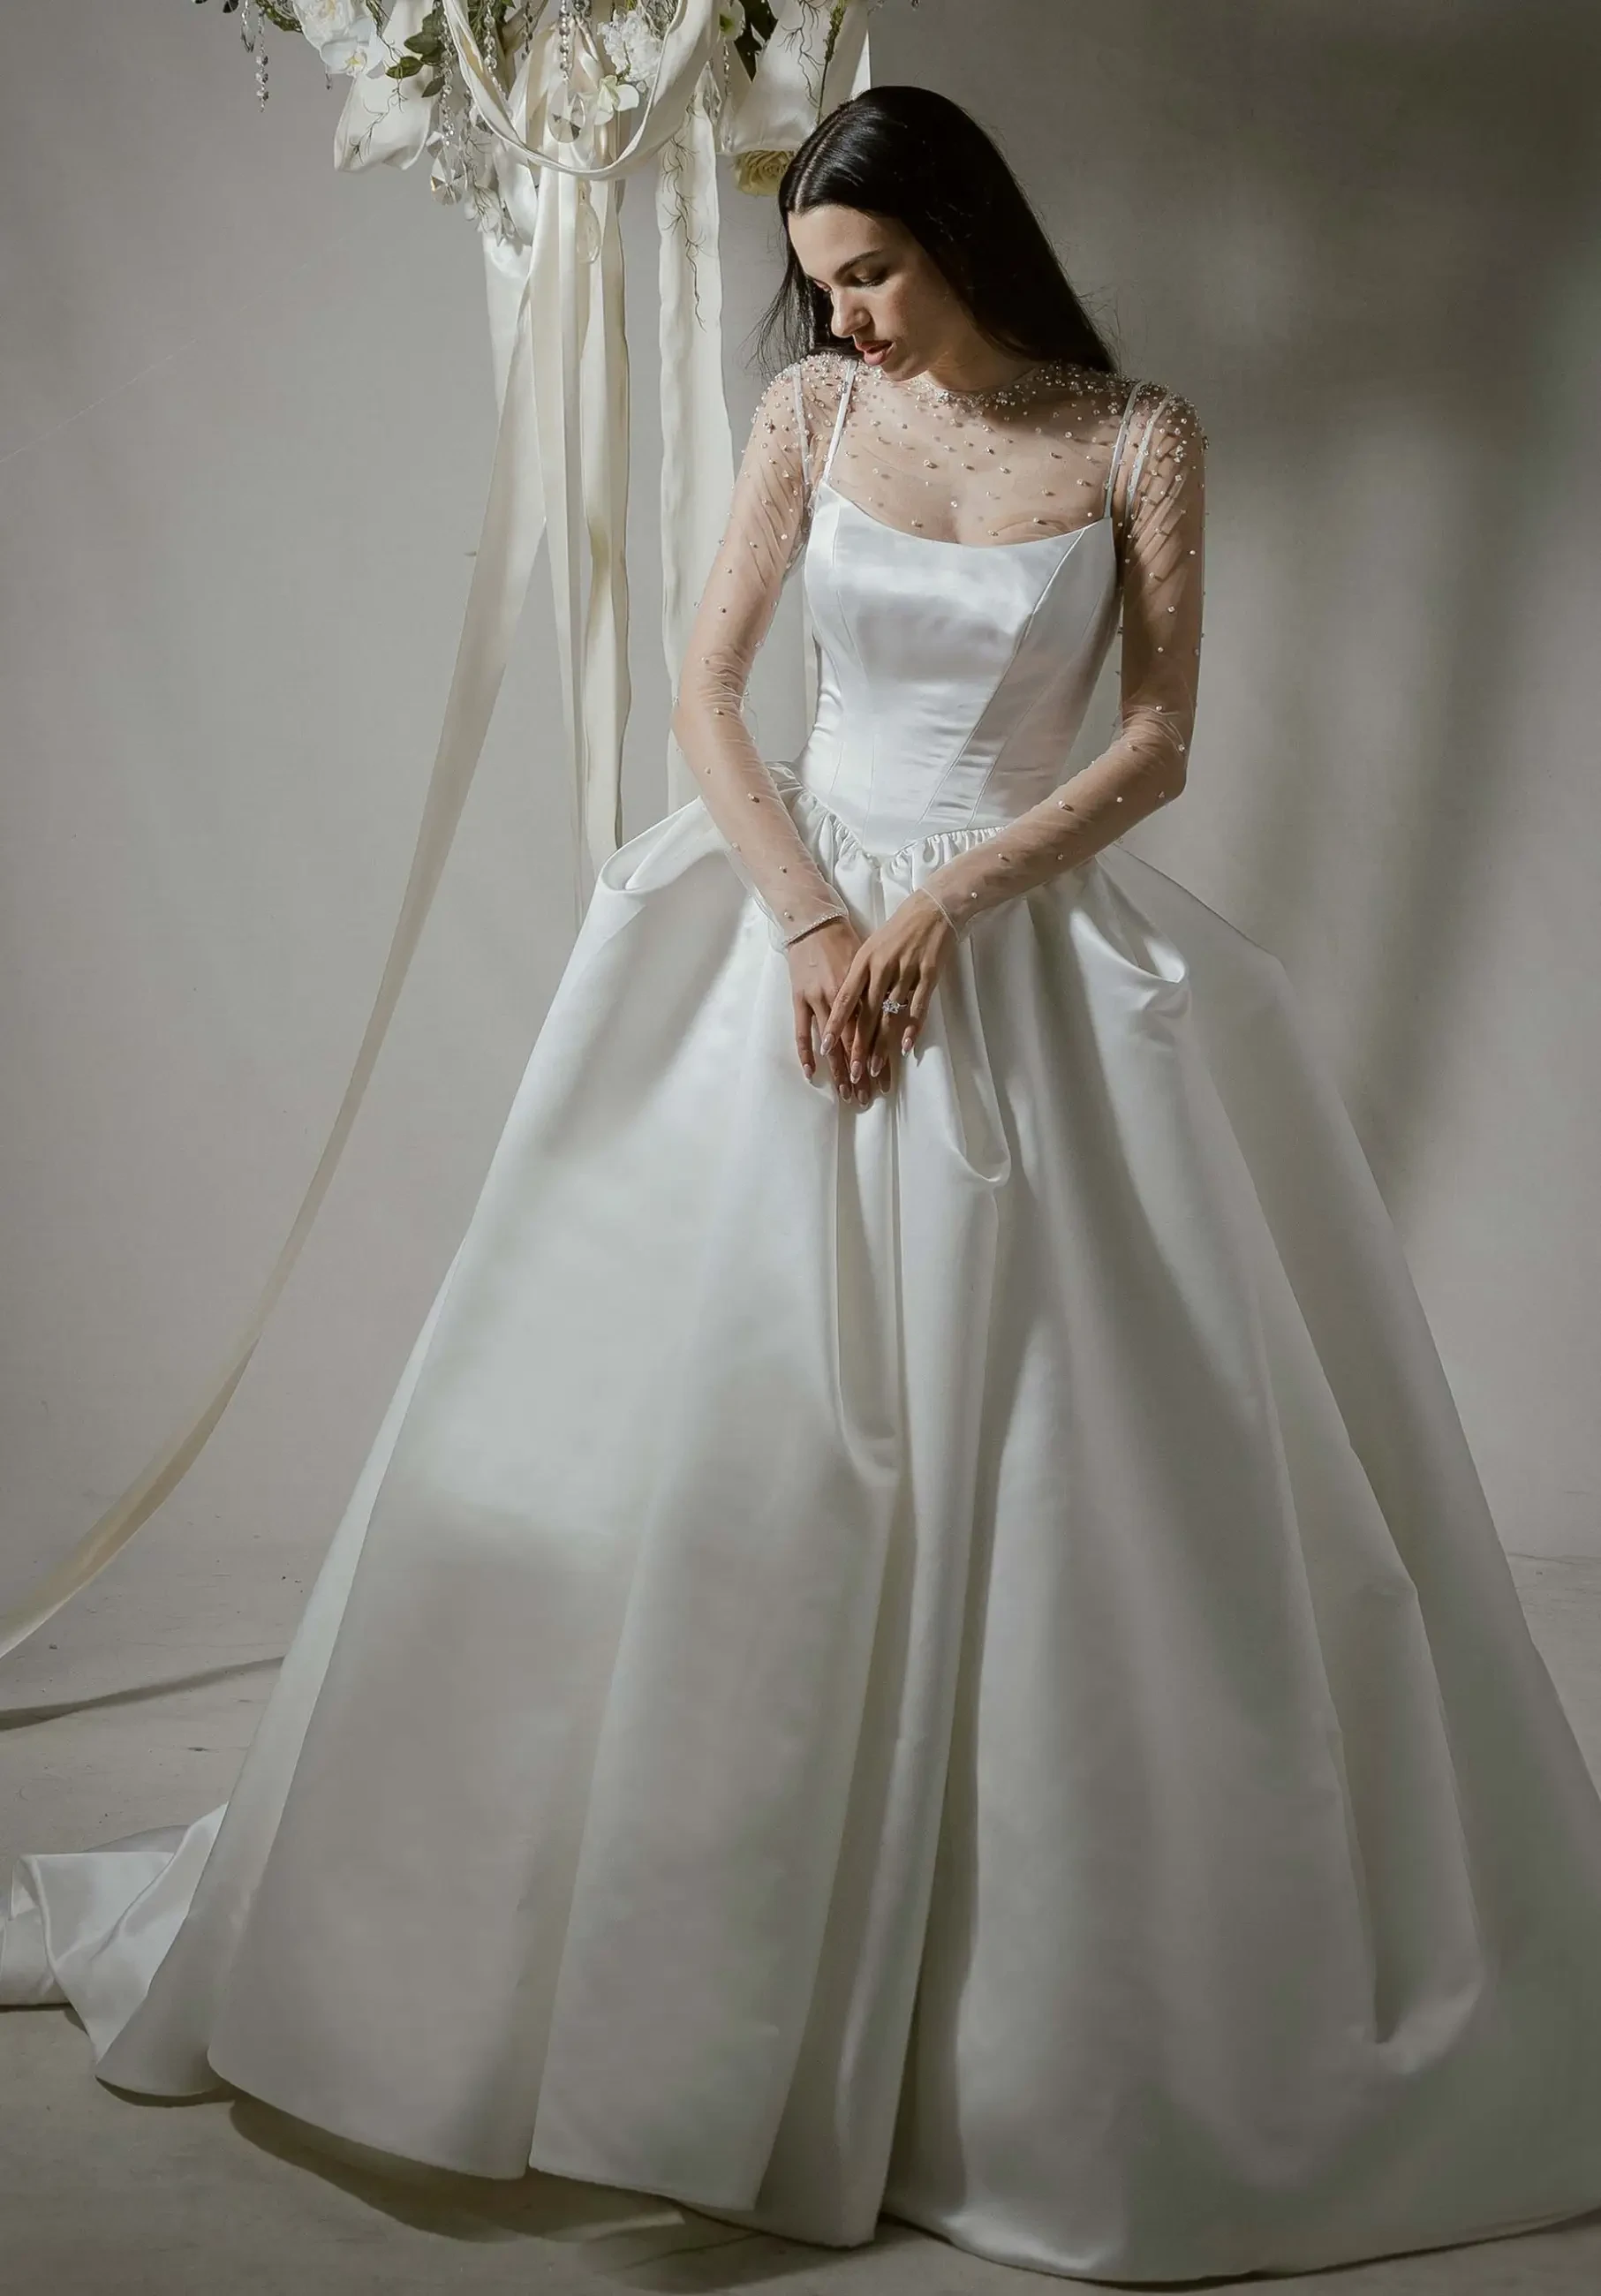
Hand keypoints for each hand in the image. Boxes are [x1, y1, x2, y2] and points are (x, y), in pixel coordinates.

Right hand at [787, 916, 879, 1106]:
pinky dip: (805, 1052)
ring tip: (846, 1092)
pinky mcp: (799, 996)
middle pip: (856, 1043)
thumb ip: (880, 991)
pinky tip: (810, 1072)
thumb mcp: (871, 965)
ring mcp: (819, 997)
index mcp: (865, 988)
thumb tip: (893, 1016)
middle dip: (862, 1072)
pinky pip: (801, 1030)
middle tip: (867, 1097)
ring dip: (839, 1069)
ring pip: (832, 1042)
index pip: (875, 1032)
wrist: (815, 921)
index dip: (879, 1058)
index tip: (885, 1082)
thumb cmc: (847, 940)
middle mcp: (844, 997)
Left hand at [822, 888, 954, 1094]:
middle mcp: (882, 967)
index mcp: (864, 960)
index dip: (836, 1025)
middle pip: (867, 1014)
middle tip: (853, 1073)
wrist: (932, 908)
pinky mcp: (929, 974)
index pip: (845, 999)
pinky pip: (918, 1007)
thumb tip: (849, 1007)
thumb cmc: (898, 930)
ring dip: (883, 1046)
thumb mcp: (872, 947)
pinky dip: (912, 1028)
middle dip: (859, 1047)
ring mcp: (906, 971)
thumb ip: (860, 976)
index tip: (826, 1047)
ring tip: (876, 1069)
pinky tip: (905, 1047)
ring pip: (891, 1016)